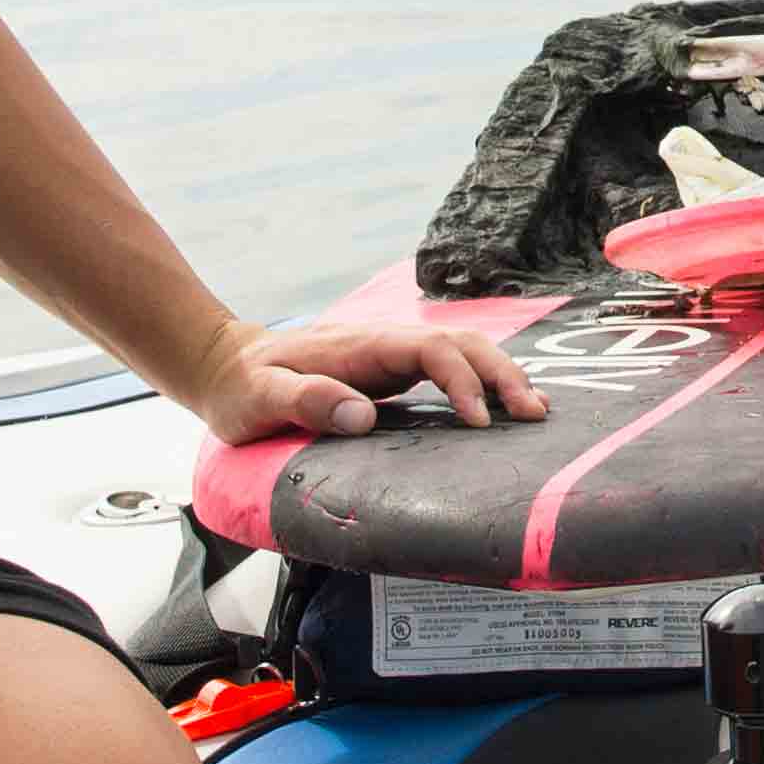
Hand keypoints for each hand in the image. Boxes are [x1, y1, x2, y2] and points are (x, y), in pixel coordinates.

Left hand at [205, 311, 547, 439]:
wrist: (229, 367)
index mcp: (360, 346)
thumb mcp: (259, 399)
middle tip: (533, 414)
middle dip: (501, 374)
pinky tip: (503, 409)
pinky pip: (449, 370)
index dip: (461, 380)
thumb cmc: (241, 389)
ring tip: (535, 411)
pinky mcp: (392, 374)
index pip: (430, 350)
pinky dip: (483, 384)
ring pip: (462, 351)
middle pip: (461, 343)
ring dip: (501, 376)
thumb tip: (363, 415)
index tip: (478, 420)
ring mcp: (391, 357)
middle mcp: (384, 344)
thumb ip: (305, 400)